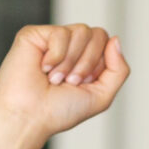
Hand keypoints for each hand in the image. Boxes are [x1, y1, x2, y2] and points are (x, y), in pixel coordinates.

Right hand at [0, 23, 128, 146]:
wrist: (30, 116)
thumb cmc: (59, 111)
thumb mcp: (102, 96)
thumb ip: (118, 70)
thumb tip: (116, 39)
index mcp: (85, 59)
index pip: (107, 43)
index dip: (100, 64)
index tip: (84, 84)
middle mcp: (70, 47)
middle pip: (98, 34)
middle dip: (88, 63)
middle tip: (70, 82)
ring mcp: (52, 39)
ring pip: (82, 31)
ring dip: (72, 62)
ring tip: (55, 78)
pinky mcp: (34, 34)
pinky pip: (61, 33)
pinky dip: (56, 56)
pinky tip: (43, 68)